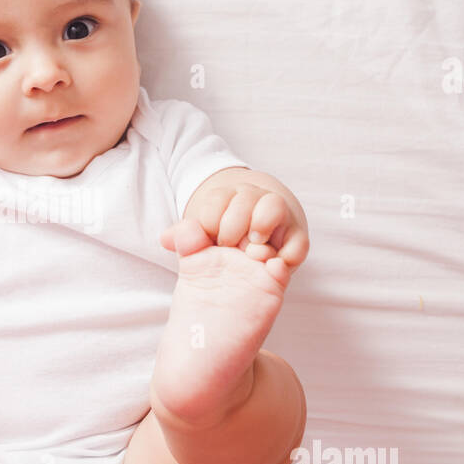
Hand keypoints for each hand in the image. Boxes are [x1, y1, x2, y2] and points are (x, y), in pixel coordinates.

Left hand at [160, 182, 309, 271]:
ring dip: (260, 224)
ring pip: (273, 206)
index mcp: (226, 200)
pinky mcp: (295, 242)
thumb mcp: (200, 245)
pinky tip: (272, 265)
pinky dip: (287, 254)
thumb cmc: (219, 249)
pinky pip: (298, 243)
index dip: (208, 221)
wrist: (247, 256)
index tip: (207, 239)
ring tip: (252, 247)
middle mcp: (253, 204)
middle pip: (244, 198)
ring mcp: (277, 222)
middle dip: (232, 223)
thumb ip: (185, 240)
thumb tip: (166, 239)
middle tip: (226, 246)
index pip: (215, 201)